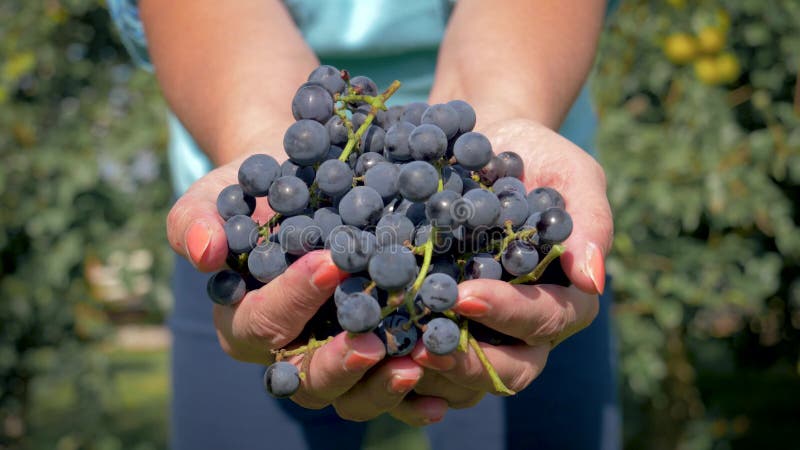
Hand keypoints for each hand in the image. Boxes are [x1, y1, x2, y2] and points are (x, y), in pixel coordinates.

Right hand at [166, 157, 428, 419]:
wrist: (303, 193)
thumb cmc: (255, 195)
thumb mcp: (217, 197)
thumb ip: (196, 220)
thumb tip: (203, 251)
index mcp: (244, 324)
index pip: (264, 322)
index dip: (294, 297)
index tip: (330, 262)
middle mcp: (286, 354)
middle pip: (305, 378)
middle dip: (339, 362)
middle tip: (372, 341)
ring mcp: (331, 362)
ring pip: (348, 397)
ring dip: (380, 386)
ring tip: (415, 364)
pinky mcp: (370, 363)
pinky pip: (388, 393)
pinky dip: (413, 400)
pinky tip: (439, 396)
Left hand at [410, 118, 611, 396]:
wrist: (485, 146)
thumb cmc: (538, 159)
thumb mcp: (572, 175)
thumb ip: (589, 222)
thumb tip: (594, 280)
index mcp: (565, 299)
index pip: (544, 320)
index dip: (507, 314)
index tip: (465, 296)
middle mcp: (527, 329)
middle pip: (510, 370)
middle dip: (466, 361)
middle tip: (423, 346)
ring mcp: (484, 336)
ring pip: (467, 380)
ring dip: (431, 375)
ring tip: (390, 355)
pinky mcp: (444, 331)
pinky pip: (430, 366)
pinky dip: (403, 366)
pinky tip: (373, 353)